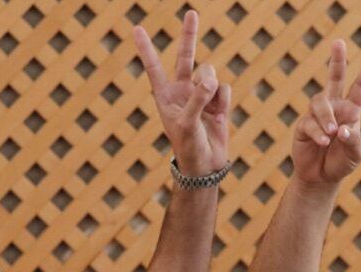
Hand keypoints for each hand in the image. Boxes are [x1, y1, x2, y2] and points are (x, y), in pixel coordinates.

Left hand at [133, 11, 229, 176]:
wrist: (206, 167)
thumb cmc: (189, 147)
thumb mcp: (189, 124)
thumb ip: (198, 97)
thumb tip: (211, 76)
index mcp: (165, 96)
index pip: (154, 67)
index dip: (146, 48)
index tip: (136, 29)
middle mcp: (182, 91)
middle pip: (186, 56)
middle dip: (189, 35)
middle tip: (191, 13)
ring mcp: (201, 95)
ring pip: (210, 74)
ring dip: (212, 87)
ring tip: (210, 109)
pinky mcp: (218, 102)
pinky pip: (224, 88)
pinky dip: (223, 100)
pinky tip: (219, 114)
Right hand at [292, 41, 360, 186]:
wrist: (321, 177)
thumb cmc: (342, 162)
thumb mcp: (356, 154)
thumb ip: (354, 140)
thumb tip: (343, 128)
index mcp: (351, 110)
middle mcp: (334, 107)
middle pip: (335, 78)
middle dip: (337, 60)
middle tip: (338, 42)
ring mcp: (317, 115)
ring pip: (320, 103)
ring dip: (328, 117)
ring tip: (333, 134)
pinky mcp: (303, 125)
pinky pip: (310, 122)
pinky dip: (318, 133)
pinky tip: (324, 142)